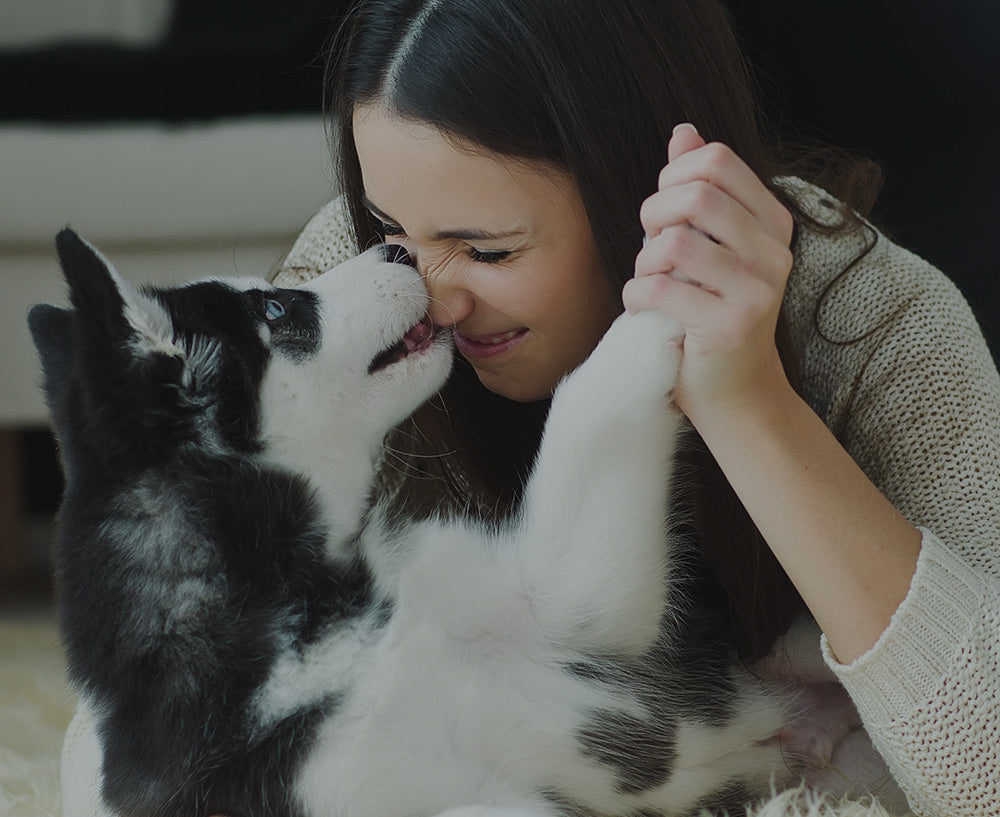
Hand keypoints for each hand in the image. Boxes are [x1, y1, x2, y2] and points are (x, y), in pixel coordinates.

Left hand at [622, 123, 795, 425]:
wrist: (735, 392)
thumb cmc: (711, 313)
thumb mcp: (709, 246)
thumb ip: (699, 190)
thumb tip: (684, 131)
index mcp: (772, 223)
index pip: (717, 161)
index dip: (674, 176)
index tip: (664, 212)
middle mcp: (773, 253)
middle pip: (695, 196)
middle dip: (654, 215)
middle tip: (650, 247)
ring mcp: (757, 292)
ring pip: (675, 244)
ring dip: (644, 263)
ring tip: (650, 283)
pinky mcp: (729, 327)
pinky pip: (660, 290)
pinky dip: (637, 296)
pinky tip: (643, 308)